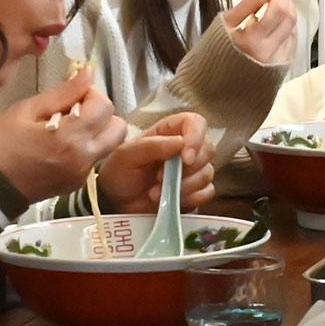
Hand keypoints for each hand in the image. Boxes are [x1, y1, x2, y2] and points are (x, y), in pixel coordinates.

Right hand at [0, 67, 127, 201]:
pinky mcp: (77, 185)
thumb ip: (62, 92)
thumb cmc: (0, 144)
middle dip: (102, 113)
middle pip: (119, 128)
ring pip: (109, 144)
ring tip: (68, 127)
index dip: (91, 93)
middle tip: (76, 110)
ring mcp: (83, 175)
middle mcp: (84, 159)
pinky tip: (60, 145)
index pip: (104, 106)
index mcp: (71, 138)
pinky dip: (86, 147)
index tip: (72, 94)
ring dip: (96, 130)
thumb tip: (88, 73)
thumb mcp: (26, 111)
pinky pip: (94, 159)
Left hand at [98, 112, 216, 213]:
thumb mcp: (126, 155)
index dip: (196, 137)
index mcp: (169, 132)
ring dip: (184, 186)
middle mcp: (184, 148)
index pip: (195, 123)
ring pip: (207, 173)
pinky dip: (191, 198)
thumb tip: (180, 142)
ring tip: (156, 193)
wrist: (116, 202)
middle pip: (208, 149)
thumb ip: (151, 146)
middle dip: (188, 168)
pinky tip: (171, 201)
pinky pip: (207, 193)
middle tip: (160, 178)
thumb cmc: (119, 172)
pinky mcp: (194, 192)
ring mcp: (192, 171)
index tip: (186, 158)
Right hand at [224, 0, 297, 65]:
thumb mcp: (227, 21)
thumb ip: (250, 2)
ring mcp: (278, 61)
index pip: (279, 11)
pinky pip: (291, 41)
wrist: (218, 80)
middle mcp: (269, 53)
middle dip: (286, 2)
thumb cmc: (217, 49)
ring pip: (293, 29)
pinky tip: (273, 30)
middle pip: (290, 19)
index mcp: (252, 41)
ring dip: (286, 16)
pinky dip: (285, 30)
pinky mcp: (283, 65)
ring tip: (270, 15)